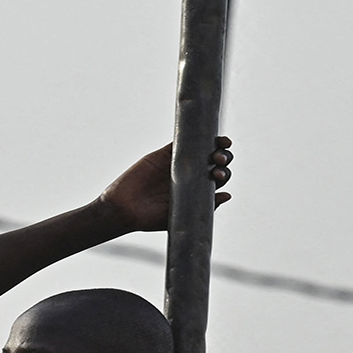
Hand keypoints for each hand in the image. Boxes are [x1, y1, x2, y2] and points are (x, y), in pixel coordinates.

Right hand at [100, 137, 233, 231]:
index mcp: (197, 190)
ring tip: (219, 146)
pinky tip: (201, 134)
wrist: (125, 209)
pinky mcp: (164, 154)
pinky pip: (180, 139)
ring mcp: (178, 162)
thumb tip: (227, 195)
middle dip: (222, 158)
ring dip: (214, 145)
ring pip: (202, 148)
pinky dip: (191, 133)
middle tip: (218, 161)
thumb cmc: (150, 219)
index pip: (218, 178)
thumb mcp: (181, 215)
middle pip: (214, 162)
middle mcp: (191, 175)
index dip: (223, 174)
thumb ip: (204, 205)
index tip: (219, 176)